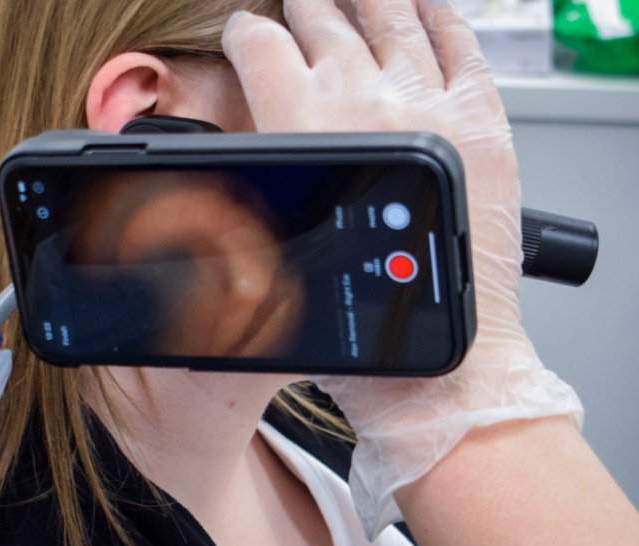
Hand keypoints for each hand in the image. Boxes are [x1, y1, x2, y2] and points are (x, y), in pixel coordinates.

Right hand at [223, 0, 581, 537]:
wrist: (443, 362)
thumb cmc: (363, 328)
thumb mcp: (269, 265)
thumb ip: (240, 206)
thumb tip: (214, 186)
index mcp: (303, 128)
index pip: (263, 50)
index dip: (245, 33)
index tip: (244, 29)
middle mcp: (366, 102)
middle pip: (324, 23)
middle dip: (301, 8)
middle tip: (294, 2)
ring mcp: (430, 104)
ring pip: (390, 19)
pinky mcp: (480, 123)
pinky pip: (460, 44)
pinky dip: (440, 16)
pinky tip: (424, 5)